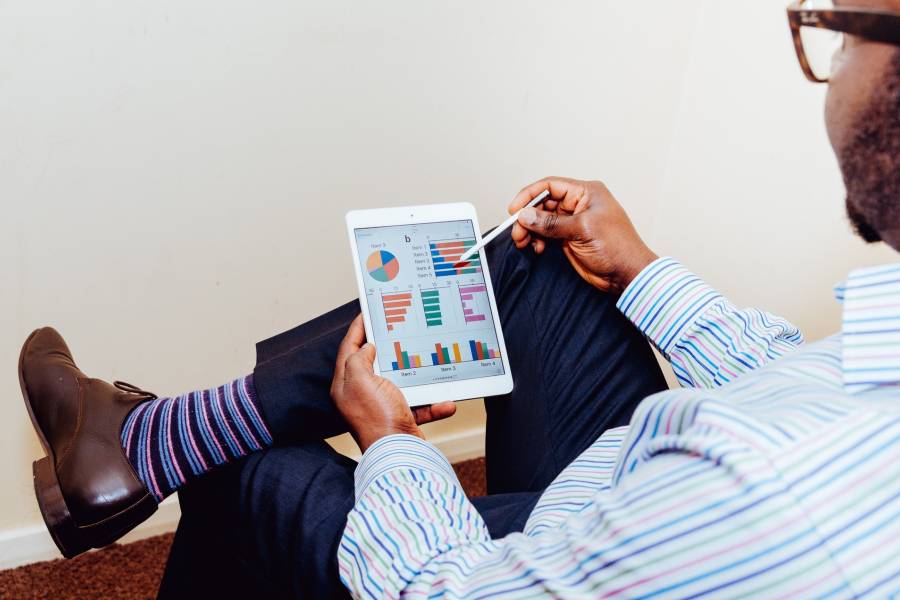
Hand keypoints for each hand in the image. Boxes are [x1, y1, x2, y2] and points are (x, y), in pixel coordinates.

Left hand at [330, 315, 456, 452]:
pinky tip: (445, 401)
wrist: (398, 455)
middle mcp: (361, 396)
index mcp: (346, 385)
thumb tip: (367, 348)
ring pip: (400, 382)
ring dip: (417, 376)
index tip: (367, 313)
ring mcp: (381, 407)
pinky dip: (433, 404)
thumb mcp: (361, 380)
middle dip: (388, 347)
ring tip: (427, 360)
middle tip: (398, 328)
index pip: (348, 349)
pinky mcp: (400, 419)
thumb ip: (359, 359)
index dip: (358, 329)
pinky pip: (419, 405)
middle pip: (373, 363)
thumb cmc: (377, 418)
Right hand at [509, 177, 657, 293]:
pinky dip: (538, 240)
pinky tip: (537, 248)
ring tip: (523, 241)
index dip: (530, 195)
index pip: (551, 186)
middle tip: (517, 231)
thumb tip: (526, 216)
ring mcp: (572, 222)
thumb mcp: (582, 230)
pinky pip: (546, 234)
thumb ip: (551, 223)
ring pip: (542, 220)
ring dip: (530, 230)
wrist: (626, 273)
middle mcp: (578, 204)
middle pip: (543, 203)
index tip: (515, 209)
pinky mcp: (569, 238)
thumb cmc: (617, 247)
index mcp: (586, 192)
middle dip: (528, 217)